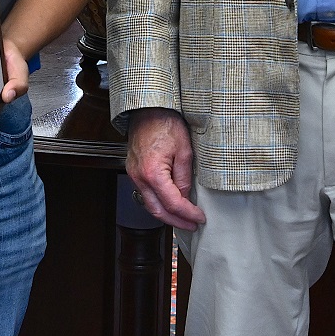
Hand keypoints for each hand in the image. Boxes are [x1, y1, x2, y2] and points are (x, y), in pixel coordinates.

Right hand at [124, 107, 204, 229]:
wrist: (147, 110)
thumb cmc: (165, 124)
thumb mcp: (184, 151)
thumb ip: (184, 178)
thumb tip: (185, 197)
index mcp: (153, 173)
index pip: (173, 203)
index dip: (188, 214)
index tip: (200, 218)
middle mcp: (139, 178)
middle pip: (157, 211)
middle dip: (176, 222)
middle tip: (192, 226)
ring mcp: (134, 175)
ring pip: (149, 205)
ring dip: (167, 215)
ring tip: (183, 218)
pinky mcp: (134, 171)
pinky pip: (146, 194)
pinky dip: (158, 203)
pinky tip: (170, 205)